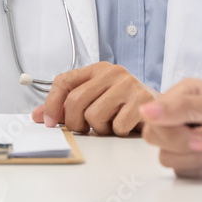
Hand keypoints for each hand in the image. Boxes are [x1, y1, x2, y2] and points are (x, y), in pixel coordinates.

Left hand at [32, 61, 154, 135]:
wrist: (163, 108)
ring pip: (93, 116)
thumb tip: (37, 115)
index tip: (47, 122)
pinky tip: (126, 125)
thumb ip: (66, 107)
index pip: (64, 81)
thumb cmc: (125, 105)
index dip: (51, 103)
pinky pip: (116, 126)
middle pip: (75, 101)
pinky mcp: (142, 101)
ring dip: (100, 129)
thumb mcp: (95, 100)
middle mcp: (113, 72)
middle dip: (74, 123)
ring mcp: (129, 85)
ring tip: (111, 124)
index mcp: (99, 69)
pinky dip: (118, 132)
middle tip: (85, 129)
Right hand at [140, 78, 201, 177]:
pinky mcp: (194, 160)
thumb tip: (145, 110)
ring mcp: (187, 138)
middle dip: (188, 147)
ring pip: (168, 158)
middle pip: (155, 138)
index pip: (153, 115)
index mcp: (185, 93)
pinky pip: (182, 172)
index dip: (173, 132)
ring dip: (200, 159)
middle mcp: (182, 114)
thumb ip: (181, 108)